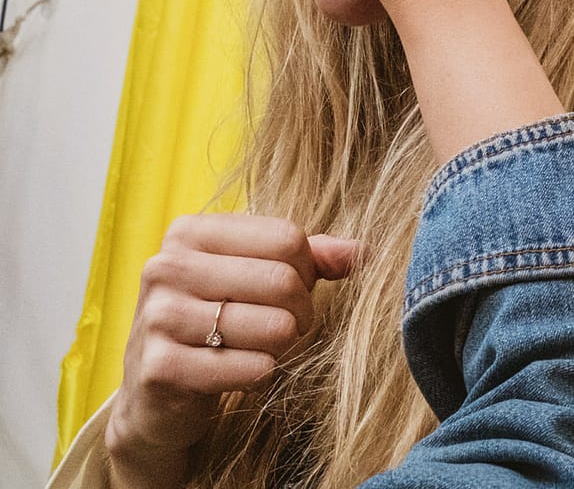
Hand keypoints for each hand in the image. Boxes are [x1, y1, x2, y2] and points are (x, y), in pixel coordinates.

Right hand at [104, 215, 357, 483]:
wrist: (156, 395)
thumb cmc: (215, 322)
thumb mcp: (254, 276)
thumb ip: (310, 257)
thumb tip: (362, 251)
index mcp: (190, 232)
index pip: (287, 238)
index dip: (306, 271)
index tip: (293, 292)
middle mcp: (167, 267)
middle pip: (283, 280)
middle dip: (301, 313)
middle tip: (287, 329)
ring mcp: (159, 317)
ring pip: (274, 326)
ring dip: (283, 346)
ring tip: (262, 350)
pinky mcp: (161, 368)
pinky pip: (253, 368)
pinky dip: (263, 375)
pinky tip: (244, 374)